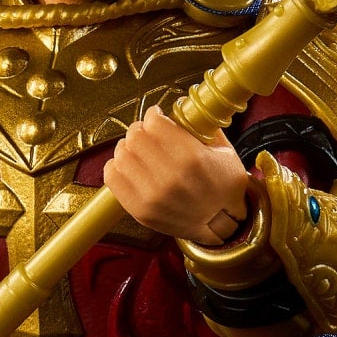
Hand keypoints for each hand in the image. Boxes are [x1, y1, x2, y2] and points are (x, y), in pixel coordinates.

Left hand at [104, 106, 250, 244]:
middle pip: (135, 135)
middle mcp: (169, 177)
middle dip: (141, 130)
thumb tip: (179, 109)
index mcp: (192, 158)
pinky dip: (117, 167)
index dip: (155, 116)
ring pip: (121, 154)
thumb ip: (203, 127)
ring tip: (140, 152)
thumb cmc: (223, 188)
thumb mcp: (225, 153)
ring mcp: (152, 196)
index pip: (154, 122)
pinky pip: (111, 177)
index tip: (158, 118)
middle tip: (148, 135)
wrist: (221, 228)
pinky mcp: (139, 210)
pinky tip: (130, 167)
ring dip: (128, 148)